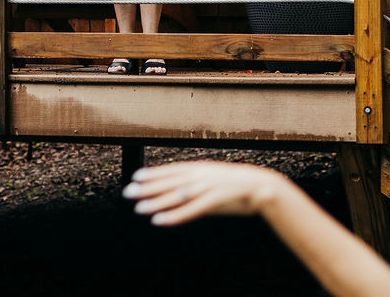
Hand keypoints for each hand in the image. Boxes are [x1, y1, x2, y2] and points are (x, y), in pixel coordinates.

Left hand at [122, 162, 284, 225]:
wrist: (263, 187)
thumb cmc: (236, 187)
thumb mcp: (213, 181)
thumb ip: (197, 185)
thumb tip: (180, 190)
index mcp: (200, 168)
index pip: (171, 170)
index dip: (152, 174)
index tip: (135, 177)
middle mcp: (200, 175)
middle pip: (168, 182)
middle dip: (147, 188)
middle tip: (127, 193)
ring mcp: (207, 187)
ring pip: (176, 196)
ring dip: (156, 203)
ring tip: (139, 209)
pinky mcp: (215, 200)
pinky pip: (190, 210)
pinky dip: (174, 216)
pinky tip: (160, 221)